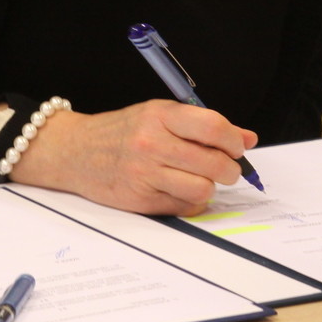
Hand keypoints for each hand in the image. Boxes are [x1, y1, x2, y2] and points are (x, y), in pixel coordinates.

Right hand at [9, 100, 256, 214]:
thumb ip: (202, 125)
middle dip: (229, 169)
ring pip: (203, 188)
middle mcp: (152, 142)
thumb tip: (248, 138)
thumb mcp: (157, 115)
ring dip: (210, 187)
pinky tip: (179, 190)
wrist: (74, 151)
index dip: (234, 140)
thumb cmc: (120, 132)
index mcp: (159, 115)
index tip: (237, 147)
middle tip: (225, 168)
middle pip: (215, 163)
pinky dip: (190, 201)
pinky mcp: (141, 199)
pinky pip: (185, 206)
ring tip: (200, 179)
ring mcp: (145, 173)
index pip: (213, 126)